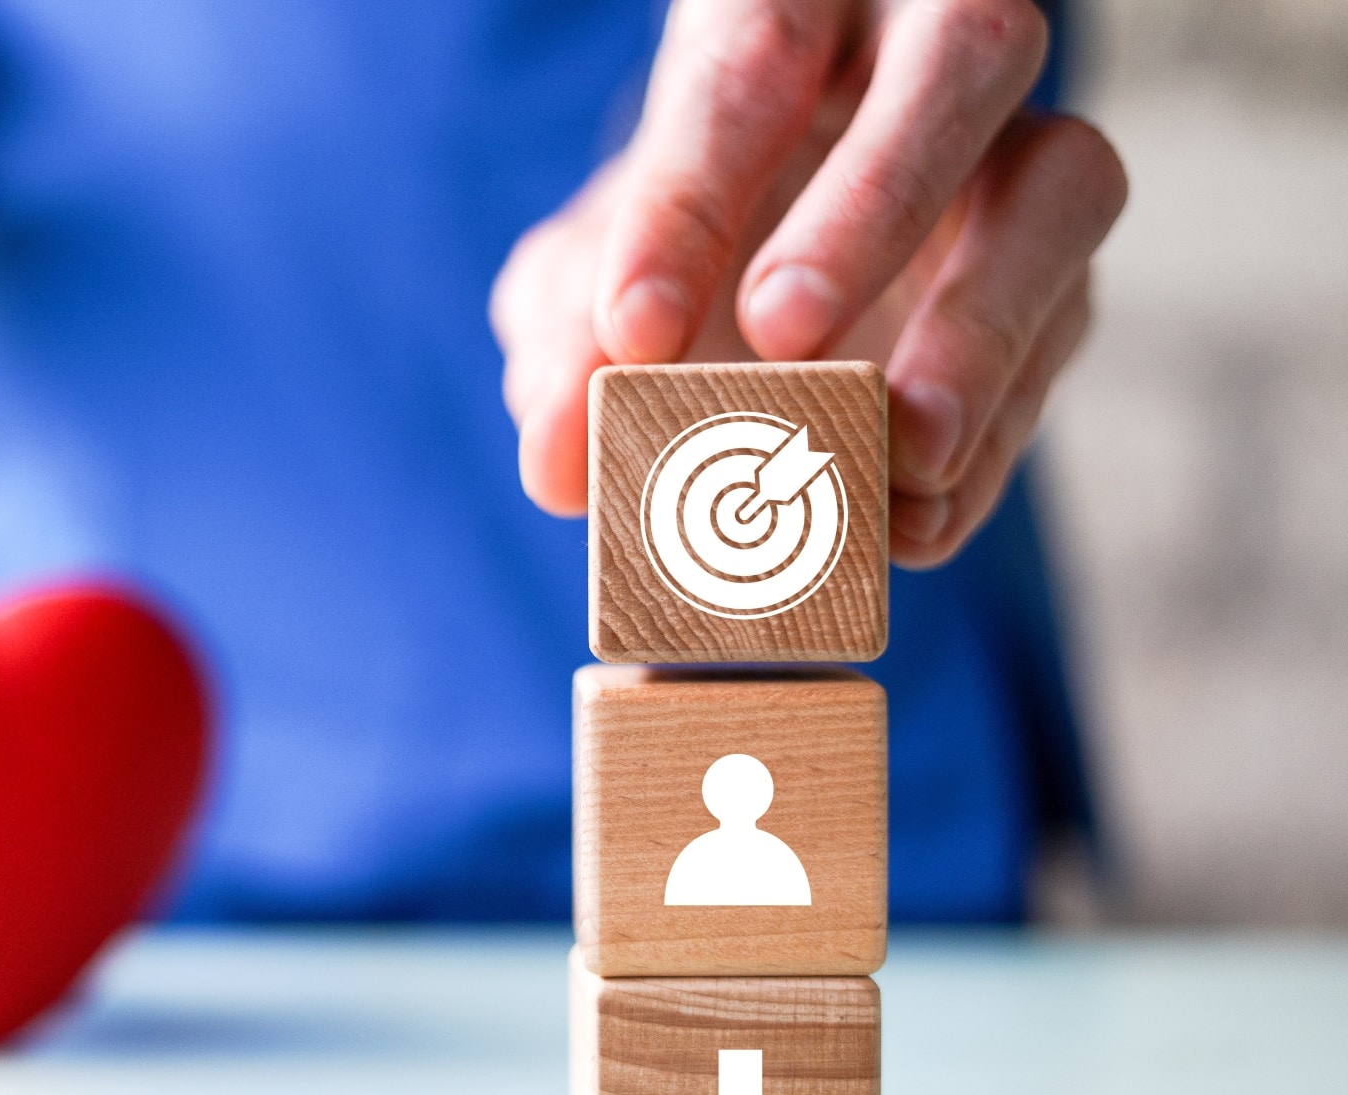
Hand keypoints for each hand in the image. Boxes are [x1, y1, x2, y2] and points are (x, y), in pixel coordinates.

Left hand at [491, 0, 1126, 566]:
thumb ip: (561, 346)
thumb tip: (557, 462)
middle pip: (956, 61)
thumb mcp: (583, 283)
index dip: (692, 198)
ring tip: (902, 450)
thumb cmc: (668, 244)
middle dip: (871, 205)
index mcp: (794, 10)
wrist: (759, 272)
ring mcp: (1017, 156)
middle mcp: (926, 52)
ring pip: (1061, 187)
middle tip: (783, 337)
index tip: (636, 331)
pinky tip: (917, 518)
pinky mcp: (1061, 273)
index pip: (749, 65)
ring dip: (981, 328)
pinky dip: (994, 438)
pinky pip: (1062, 332)